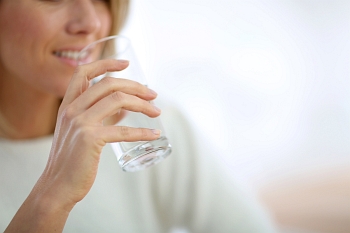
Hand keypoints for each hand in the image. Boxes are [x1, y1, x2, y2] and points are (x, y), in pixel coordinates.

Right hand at [37, 59, 160, 208]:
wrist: (57, 186)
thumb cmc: (73, 160)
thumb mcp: (81, 132)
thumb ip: (100, 117)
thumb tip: (124, 109)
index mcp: (68, 105)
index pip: (84, 72)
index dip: (106, 63)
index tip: (126, 63)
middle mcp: (72, 109)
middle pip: (109, 84)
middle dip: (135, 86)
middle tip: (153, 94)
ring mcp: (80, 123)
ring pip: (118, 101)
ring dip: (143, 105)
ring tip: (157, 112)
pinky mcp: (90, 139)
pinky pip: (123, 130)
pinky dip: (142, 131)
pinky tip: (154, 134)